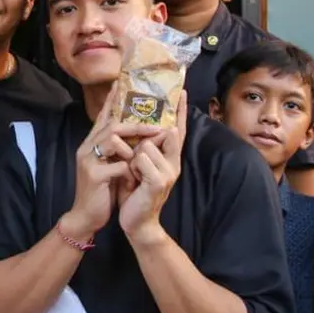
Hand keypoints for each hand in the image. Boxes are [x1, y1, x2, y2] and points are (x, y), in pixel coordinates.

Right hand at [64, 89, 161, 240]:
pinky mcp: (94, 175)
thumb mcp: (109, 165)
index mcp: (92, 143)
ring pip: (112, 138)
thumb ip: (117, 150)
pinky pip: (116, 164)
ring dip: (131, 147)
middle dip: (137, 125)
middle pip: (112, 124)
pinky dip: (127, 169)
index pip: (103, 116)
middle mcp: (87, 147)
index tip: (121, 82)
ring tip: (139, 157)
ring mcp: (88, 160)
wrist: (85, 216)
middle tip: (157, 128)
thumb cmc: (101, 190)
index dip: (112, 100)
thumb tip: (136, 134)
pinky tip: (130, 177)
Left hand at [119, 92, 186, 244]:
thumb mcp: (138, 164)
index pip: (178, 129)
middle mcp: (174, 162)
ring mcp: (169, 172)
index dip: (180, 111)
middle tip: (136, 162)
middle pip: (161, 133)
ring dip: (132, 158)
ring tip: (132, 175)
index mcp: (170, 157)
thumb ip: (143, 146)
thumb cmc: (134, 191)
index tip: (182, 91)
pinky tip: (132, 180)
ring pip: (146, 145)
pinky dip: (132, 167)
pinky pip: (141, 159)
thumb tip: (138, 124)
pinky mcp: (159, 181)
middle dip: (143, 142)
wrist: (136, 221)